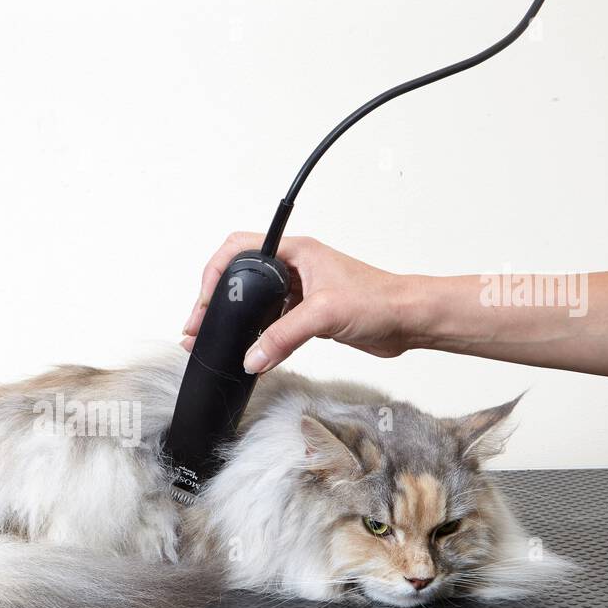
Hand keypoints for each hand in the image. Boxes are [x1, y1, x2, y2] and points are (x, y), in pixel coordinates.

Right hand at [182, 233, 422, 372]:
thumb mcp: (324, 315)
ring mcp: (300, 290)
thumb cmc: (380, 301)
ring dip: (234, 320)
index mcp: (296, 251)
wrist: (409, 320)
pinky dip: (257, 336)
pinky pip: (272, 322)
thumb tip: (251, 359)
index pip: (239, 248)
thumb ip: (282, 337)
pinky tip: (249, 351)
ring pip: (255, 301)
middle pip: (241, 276)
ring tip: (214, 339)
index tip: (204, 301)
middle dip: (215, 300)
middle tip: (198, 325)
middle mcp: (294, 267)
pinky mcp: (308, 313)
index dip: (215, 272)